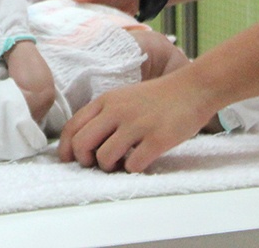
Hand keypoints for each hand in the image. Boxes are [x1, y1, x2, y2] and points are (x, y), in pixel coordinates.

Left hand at [58, 67, 216, 172]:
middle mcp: (117, 111)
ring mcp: (137, 125)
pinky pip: (133, 165)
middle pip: (82, 144)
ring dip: (110, 168)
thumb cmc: (156, 97)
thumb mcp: (123, 97)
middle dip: (85, 161)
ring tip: (121, 164)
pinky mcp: (157, 139)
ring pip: (105, 158)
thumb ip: (104, 115)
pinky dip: (133, 170)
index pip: (72, 127)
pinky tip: (140, 161)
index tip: (71, 160)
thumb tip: (83, 143)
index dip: (66, 148)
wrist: (192, 89)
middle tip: (97, 164)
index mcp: (106, 101)